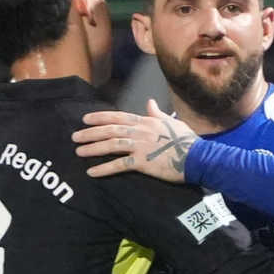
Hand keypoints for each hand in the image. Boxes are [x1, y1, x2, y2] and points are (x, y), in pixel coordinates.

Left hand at [74, 99, 196, 180]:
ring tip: (78, 152)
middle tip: (75, 137)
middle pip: (110, 130)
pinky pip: (119, 165)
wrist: (198, 157)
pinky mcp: (143, 163)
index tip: (85, 119)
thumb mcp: (171, 122)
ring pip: (111, 145)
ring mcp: (141, 146)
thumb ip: (156, 113)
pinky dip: (104, 168)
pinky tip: (92, 172)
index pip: (118, 117)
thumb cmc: (186, 141)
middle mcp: (140, 131)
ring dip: (93, 148)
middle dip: (90, 132)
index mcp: (146, 121)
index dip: (100, 118)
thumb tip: (149, 102)